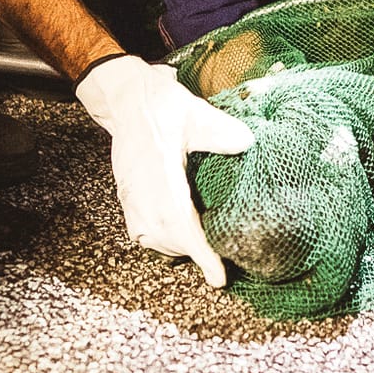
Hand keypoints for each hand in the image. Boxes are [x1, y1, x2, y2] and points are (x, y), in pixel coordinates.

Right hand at [75, 54, 255, 287]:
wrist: (125, 96)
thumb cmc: (159, 103)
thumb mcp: (193, 111)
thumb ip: (220, 129)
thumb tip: (248, 143)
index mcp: (158, 168)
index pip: (179, 220)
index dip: (199, 251)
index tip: (218, 277)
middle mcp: (140, 186)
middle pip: (165, 237)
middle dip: (192, 252)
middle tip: (218, 264)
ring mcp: (130, 192)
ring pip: (150, 237)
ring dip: (176, 247)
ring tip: (202, 251)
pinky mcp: (126, 194)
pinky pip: (140, 230)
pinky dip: (162, 240)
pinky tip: (179, 238)